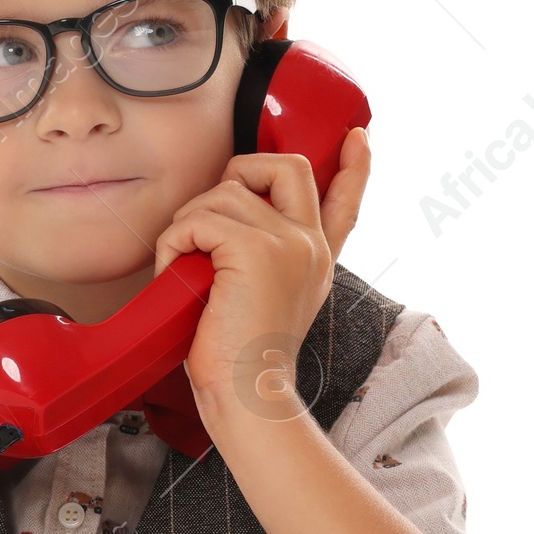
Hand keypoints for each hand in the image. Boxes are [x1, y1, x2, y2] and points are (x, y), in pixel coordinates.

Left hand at [153, 127, 370, 405]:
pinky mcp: (256, 249)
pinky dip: (175, 242)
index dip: (353, 166)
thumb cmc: (240, 359)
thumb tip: (227, 223)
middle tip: (211, 217)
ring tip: (184, 268)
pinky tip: (176, 273)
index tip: (358, 138)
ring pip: (225, 192)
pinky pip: (199, 219)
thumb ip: (264, 260)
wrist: (247, 395)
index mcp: (317, 257)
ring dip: (189, 224)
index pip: (345, 200)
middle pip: (285, 167)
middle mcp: (310, 244)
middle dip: (239, 172)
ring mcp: (288, 242)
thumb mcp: (263, 301)